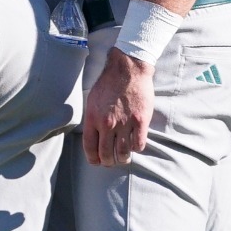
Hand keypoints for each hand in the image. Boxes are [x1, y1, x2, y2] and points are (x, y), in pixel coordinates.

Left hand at [82, 49, 154, 166]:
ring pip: (123, 153)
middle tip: (112, 161)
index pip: (90, 147)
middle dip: (109, 162)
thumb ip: (93, 119)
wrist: (128, 69)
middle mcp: (107, 124)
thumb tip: (94, 136)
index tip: (97, 161)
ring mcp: (124, 123)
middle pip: (106, 154)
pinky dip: (137, 148)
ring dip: (123, 159)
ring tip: (124, 157)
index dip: (93, 159)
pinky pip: (139, 144)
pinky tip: (135, 144)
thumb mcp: (92, 100)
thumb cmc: (109, 83)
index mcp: (93, 118)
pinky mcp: (140, 121)